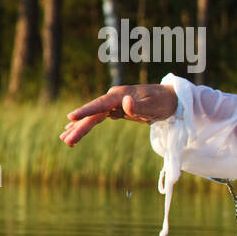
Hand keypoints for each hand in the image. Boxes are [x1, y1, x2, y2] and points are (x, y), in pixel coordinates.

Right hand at [60, 84, 177, 146]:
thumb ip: (140, 106)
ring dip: (80, 128)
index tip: (70, 118)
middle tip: (65, 141)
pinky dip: (87, 125)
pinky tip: (75, 130)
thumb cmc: (164, 102)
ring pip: (93, 116)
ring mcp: (114, 103)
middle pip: (93, 113)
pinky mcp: (116, 110)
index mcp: (120, 95)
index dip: (85, 111)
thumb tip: (124, 103)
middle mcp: (114, 97)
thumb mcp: (155, 106)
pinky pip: (98, 118)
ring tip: (65, 140)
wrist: (171, 98)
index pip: (100, 104)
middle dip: (79, 127)